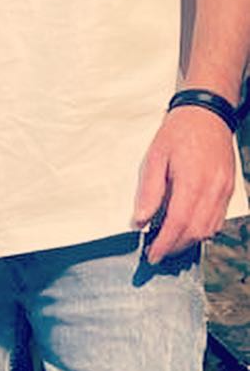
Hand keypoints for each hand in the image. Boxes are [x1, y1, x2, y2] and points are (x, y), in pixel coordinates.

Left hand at [133, 105, 238, 261]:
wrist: (207, 114)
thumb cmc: (177, 133)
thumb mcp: (155, 157)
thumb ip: (149, 191)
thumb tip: (141, 221)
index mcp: (192, 181)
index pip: (178, 223)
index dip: (164, 244)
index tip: (151, 256)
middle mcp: (213, 190)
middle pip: (195, 232)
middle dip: (175, 247)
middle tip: (156, 253)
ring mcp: (224, 191)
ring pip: (209, 229)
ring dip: (189, 241)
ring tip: (168, 243)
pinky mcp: (229, 190)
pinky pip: (218, 219)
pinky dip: (202, 230)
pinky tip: (187, 229)